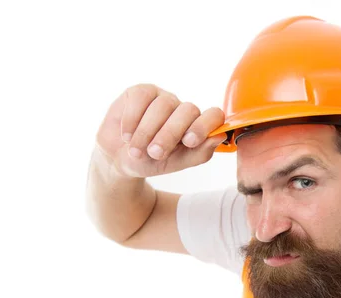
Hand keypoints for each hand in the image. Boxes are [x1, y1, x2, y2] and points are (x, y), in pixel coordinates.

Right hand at [95, 83, 225, 177]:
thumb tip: (220, 136)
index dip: (205, 125)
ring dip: (147, 132)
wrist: (120, 159)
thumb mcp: (177, 163)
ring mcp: (162, 98)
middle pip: (187, 110)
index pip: (214, 115)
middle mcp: (183, 109)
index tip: (189, 141)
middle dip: (170, 134)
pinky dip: (132, 119)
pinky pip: (141, 98)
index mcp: (198, 125)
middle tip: (156, 153)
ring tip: (136, 151)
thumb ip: (200, 153)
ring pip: (163, 105)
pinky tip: (127, 136)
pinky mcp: (140, 92)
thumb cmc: (152, 161)